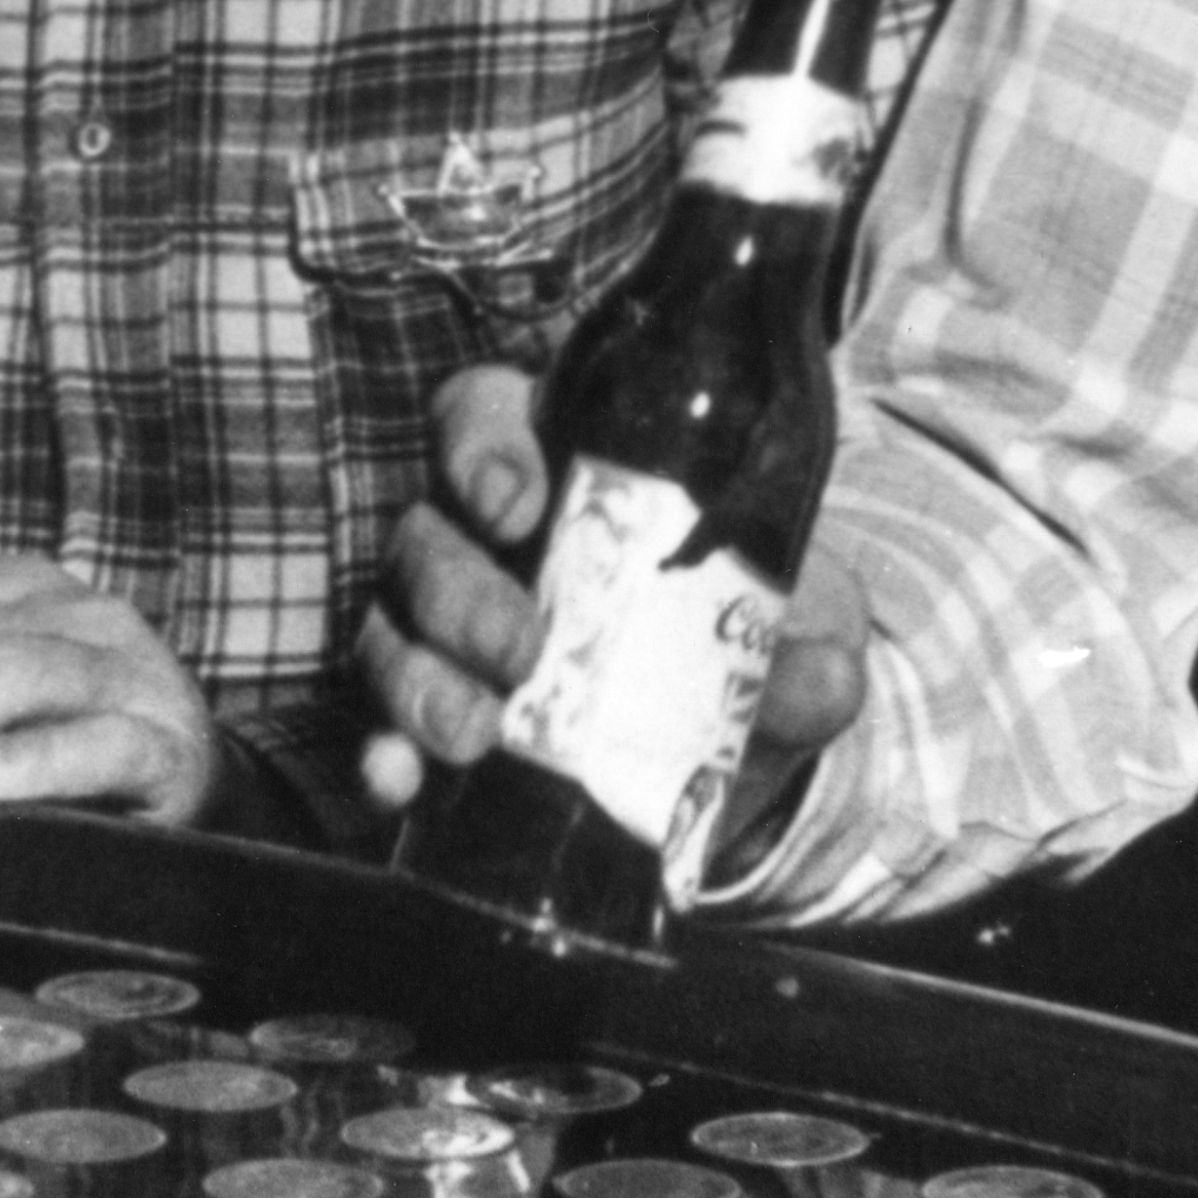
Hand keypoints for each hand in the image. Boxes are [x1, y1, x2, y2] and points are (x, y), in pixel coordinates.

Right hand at [353, 366, 871, 880]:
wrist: (728, 747)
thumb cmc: (745, 634)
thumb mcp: (793, 627)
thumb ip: (809, 646)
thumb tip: (823, 678)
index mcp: (557, 468)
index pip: (484, 414)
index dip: (480, 447)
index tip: (514, 502)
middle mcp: (477, 537)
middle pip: (426, 532)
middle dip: (460, 590)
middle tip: (523, 646)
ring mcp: (440, 628)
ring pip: (388, 626)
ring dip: (419, 678)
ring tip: (474, 734)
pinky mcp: (428, 714)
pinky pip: (374, 724)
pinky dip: (381, 754)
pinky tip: (400, 783)